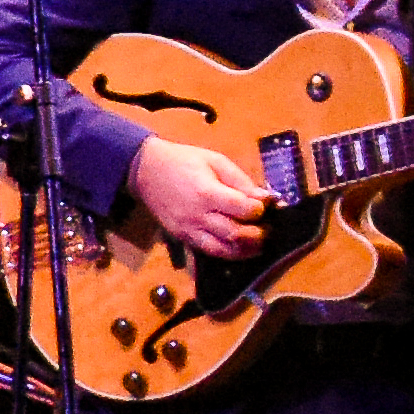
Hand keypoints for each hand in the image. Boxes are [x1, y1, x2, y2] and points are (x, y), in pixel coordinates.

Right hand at [122, 136, 278, 255]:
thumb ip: (240, 181)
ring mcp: (188, 229)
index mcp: (207, 192)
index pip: (243, 209)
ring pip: (222, 249)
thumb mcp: (215, 161)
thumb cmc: (183, 161)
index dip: (259, 209)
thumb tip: (264, 198)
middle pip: (235, 234)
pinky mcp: (182, 237)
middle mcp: (198, 215)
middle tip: (267, 229)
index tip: (265, 205)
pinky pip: (207, 251)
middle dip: (257, 233)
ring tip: (258, 244)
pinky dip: (226, 253)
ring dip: (244, 250)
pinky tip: (238, 248)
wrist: (146, 171)